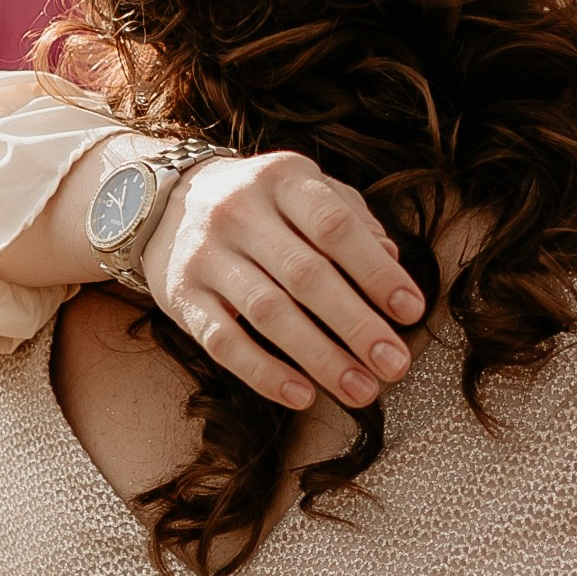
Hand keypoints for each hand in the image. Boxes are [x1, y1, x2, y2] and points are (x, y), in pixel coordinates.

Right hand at [139, 153, 424, 411]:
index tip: (412, 311)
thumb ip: (352, 219)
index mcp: (283, 179)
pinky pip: (224, 342)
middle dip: (357, 325)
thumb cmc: (263, 205)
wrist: (164, 204)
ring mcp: (205, 254)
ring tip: (361, 390)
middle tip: (395, 365)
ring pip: (268, 312)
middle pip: (306, 275)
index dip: (376, 271)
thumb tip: (393, 261)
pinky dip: (264, 373)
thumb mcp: (306, 192)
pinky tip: (303, 395)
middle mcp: (240, 212)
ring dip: (320, 358)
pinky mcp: (180, 296)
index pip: (335, 225)